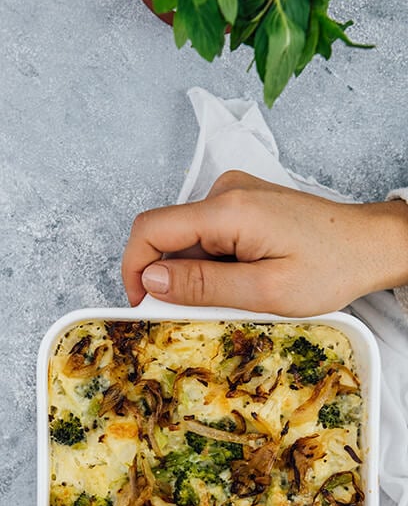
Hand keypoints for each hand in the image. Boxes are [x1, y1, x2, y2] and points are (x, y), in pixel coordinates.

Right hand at [121, 171, 407, 315]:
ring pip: (187, 239)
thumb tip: (151, 280)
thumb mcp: (265, 291)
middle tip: (195, 313)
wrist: (371, 244)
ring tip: (235, 295)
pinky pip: (207, 235)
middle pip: (167, 235)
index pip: (151, 230)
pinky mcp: (242, 203)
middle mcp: (225, 191)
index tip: (140, 304)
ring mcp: (234, 194)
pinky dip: (212, 262)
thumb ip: (203, 284)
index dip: (134, 268)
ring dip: (195, 272)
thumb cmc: (331, 267)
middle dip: (170, 277)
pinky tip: (242, 280)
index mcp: (227, 209)